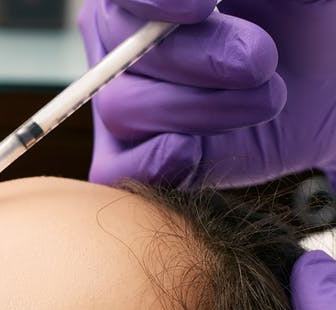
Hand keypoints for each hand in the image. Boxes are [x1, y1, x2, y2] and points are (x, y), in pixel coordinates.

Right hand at [80, 0, 335, 187]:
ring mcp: (123, 105)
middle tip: (261, 62)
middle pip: (125, 53)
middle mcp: (122, 47)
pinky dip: (153, 161)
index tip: (202, 8)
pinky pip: (116, 169)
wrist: (320, 85)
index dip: (151, 1)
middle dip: (199, 60)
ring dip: (200, 109)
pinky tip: (196, 149)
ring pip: (122, 108)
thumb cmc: (303, 24)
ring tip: (265, 101)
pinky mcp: (131, 160)